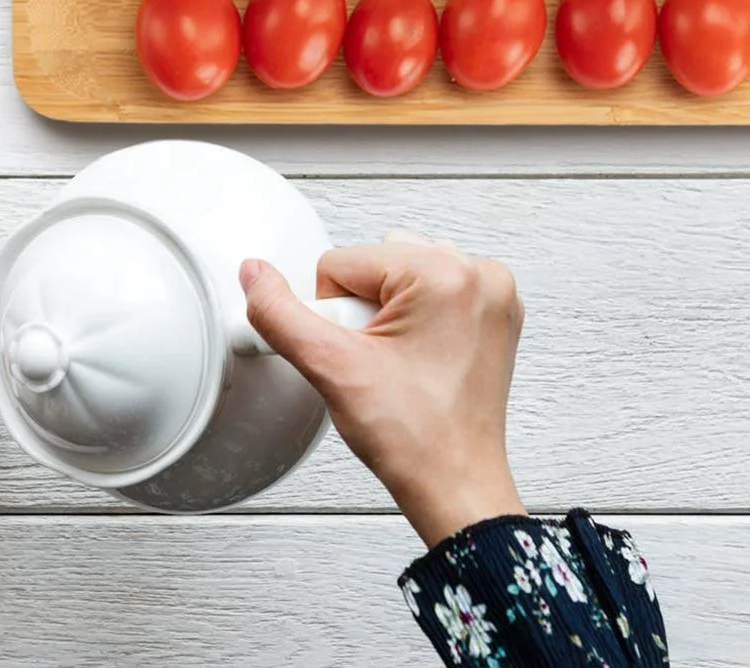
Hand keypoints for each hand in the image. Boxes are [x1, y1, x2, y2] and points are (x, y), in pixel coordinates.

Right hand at [241, 236, 524, 548]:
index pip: (342, 261)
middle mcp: (478, 273)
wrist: (457, 487)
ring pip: (400, 272)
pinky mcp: (493, 310)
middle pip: (375, 262)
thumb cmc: (417, 442)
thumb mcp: (332, 370)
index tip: (362, 356)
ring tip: (400, 362)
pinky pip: (431, 287)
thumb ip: (281, 315)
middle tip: (382, 362)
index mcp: (446, 274)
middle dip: (362, 311)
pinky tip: (418, 358)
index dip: (334, 315)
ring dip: (387, 311)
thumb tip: (255, 275)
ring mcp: (492, 291)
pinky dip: (416, 315)